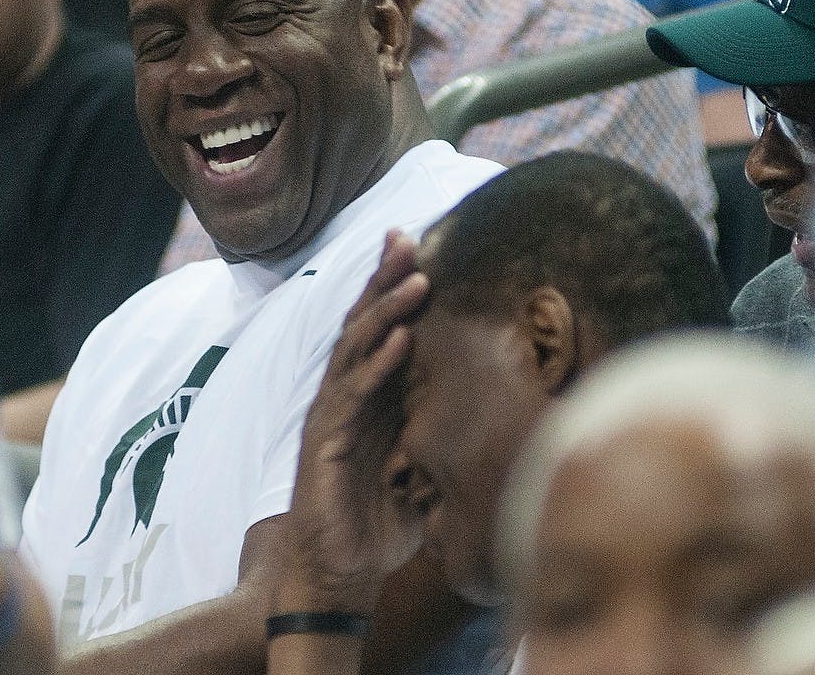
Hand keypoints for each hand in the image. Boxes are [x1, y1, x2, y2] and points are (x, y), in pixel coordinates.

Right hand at [281, 231, 429, 612]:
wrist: (336, 575)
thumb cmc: (377, 523)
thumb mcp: (419, 472)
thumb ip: (437, 438)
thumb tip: (487, 421)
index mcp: (368, 397)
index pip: (380, 330)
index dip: (394, 289)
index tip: (416, 248)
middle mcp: (346, 396)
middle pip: (364, 325)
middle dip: (385, 280)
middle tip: (405, 238)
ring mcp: (333, 415)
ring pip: (356, 349)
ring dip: (387, 312)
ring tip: (414, 279)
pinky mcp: (327, 441)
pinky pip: (354, 395)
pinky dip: (378, 364)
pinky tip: (401, 338)